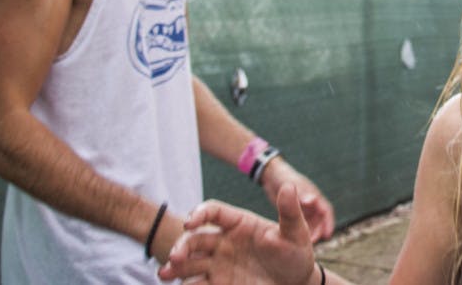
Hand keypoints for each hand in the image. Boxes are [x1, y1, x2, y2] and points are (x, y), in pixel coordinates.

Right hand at [158, 183, 317, 283]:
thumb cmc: (296, 254)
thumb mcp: (296, 232)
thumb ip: (289, 211)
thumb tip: (290, 186)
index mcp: (238, 223)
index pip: (212, 211)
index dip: (199, 213)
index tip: (190, 223)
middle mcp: (224, 242)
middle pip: (195, 238)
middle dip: (181, 245)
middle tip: (174, 257)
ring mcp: (219, 264)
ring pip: (189, 263)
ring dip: (174, 267)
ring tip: (164, 274)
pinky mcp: (218, 284)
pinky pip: (197, 284)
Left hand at [260, 158, 334, 241]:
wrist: (272, 175)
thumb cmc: (283, 178)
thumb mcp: (292, 185)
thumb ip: (303, 192)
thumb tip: (312, 200)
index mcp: (314, 196)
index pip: (326, 211)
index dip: (328, 223)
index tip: (327, 235)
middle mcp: (312, 203)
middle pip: (321, 220)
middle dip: (319, 232)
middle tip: (312, 244)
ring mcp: (305, 208)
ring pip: (312, 224)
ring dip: (311, 233)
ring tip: (304, 245)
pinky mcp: (297, 211)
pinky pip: (303, 224)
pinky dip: (302, 232)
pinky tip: (294, 241)